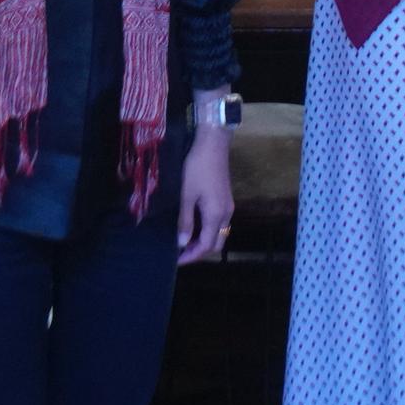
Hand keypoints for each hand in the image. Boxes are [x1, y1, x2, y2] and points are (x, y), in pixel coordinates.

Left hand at [175, 122, 235, 264]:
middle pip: (216, 243)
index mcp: (216, 215)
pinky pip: (219, 223)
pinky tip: (193, 225)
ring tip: (184, 240)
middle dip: (199, 251)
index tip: (176, 260)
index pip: (207, 246)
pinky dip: (207, 230)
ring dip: (203, 240)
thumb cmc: (197, 168)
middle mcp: (226, 214)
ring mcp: (228, 207)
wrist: (213, 144)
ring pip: (218, 233)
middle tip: (180, 253)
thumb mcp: (186, 195)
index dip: (192, 256)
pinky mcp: (226, 199)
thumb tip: (182, 243)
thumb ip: (185, 221)